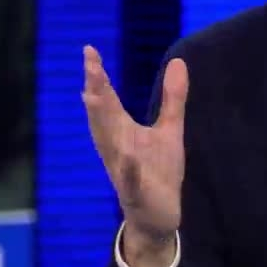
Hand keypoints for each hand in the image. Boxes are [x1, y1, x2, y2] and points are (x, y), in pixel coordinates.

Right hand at [81, 45, 187, 246]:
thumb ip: (172, 98)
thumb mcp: (170, 130)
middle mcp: (116, 147)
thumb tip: (177, 61)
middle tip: (89, 66)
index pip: (107, 99)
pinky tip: (126, 156)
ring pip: (109, 144)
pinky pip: (130, 179)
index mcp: (121, 131)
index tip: (89, 50)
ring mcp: (124, 170)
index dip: (98, 76)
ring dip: (101, 122)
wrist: (157, 216)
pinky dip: (127, 169)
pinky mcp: (137, 191)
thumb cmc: (158, 171)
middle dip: (95, 92)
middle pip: (102, 117)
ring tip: (93, 95)